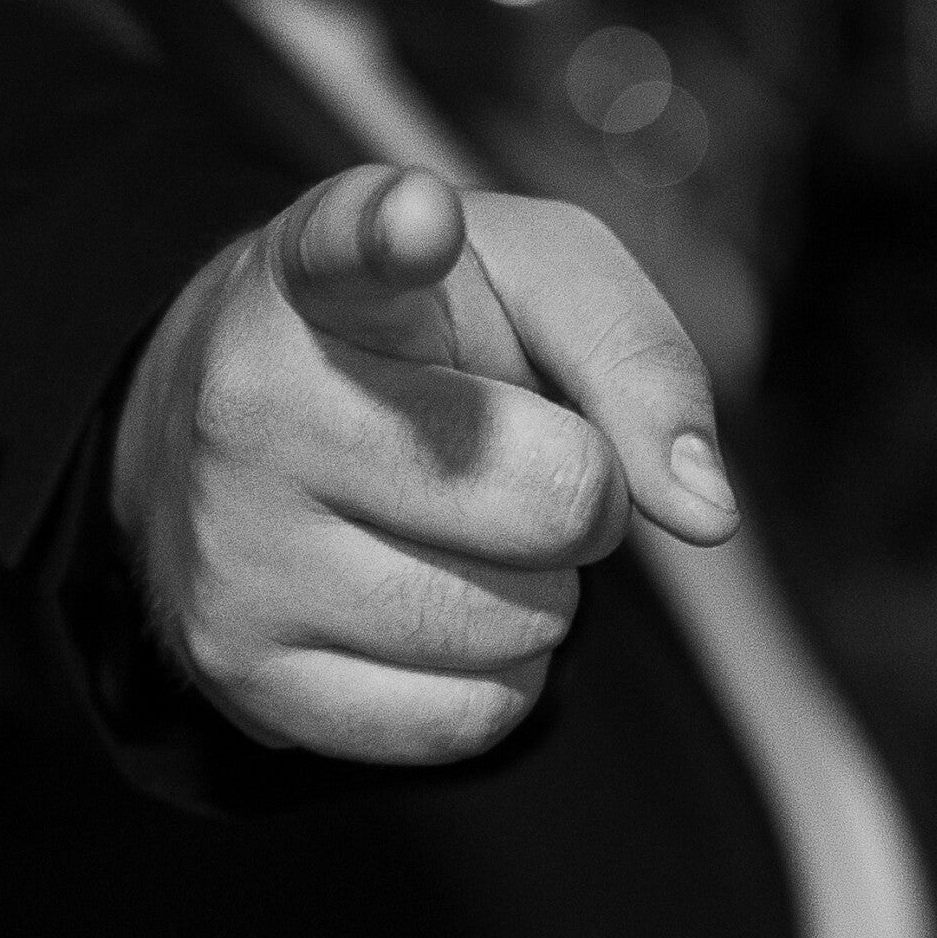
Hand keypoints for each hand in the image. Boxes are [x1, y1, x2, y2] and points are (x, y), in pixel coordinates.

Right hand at [110, 161, 738, 764]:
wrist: (232, 444)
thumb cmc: (420, 343)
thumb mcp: (529, 285)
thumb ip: (635, 355)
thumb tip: (704, 513)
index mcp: (317, 272)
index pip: (351, 243)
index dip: (394, 231)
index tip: (419, 218)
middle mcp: (250, 404)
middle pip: (553, 493)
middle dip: (582, 489)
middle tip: (511, 453)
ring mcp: (232, 550)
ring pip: (517, 623)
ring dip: (539, 588)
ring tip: (452, 525)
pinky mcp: (242, 676)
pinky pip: (471, 719)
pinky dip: (497, 676)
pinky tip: (428, 604)